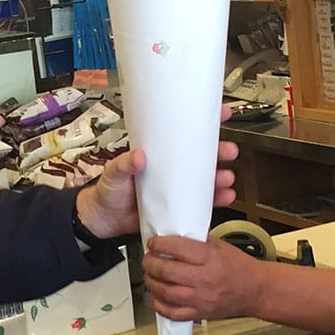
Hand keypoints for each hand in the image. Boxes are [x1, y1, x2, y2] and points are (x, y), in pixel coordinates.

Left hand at [74, 126, 239, 240]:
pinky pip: (202, 201)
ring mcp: (176, 186)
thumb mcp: (113, 172)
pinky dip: (215, 199)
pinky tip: (224, 196)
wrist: (106, 220)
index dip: (202, 121)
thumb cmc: (109, 190)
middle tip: (228, 150)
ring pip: (205, 177)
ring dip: (219, 176)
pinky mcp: (179, 204)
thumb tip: (138, 156)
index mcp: (157, 153)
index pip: (181, 132)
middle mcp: (170, 168)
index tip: (219, 113)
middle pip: (200, 154)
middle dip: (219, 150)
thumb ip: (123, 164)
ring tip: (226, 177)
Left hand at [141, 234, 266, 320]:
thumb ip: (196, 241)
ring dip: (151, 282)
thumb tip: (172, 235)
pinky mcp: (199, 313)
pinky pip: (172, 313)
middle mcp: (205, 279)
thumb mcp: (219, 245)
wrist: (256, 291)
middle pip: (166, 271)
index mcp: (210, 258)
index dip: (159, 244)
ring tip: (150, 274)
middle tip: (148, 258)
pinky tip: (157, 295)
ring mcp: (201, 299)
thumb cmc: (240, 268)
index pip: (177, 248)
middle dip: (150, 263)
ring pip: (165, 292)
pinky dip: (159, 304)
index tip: (154, 242)